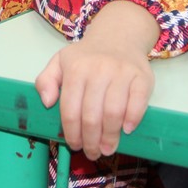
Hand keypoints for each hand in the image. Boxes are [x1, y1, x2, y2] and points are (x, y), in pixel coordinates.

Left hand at [35, 1, 157, 159]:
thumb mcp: (59, 61)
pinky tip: (126, 130)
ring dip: (110, 136)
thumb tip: (47, 102)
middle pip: (92, 116)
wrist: (118, 35)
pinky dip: (132, 119)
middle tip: (92, 152)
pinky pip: (138, 103)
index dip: (71, 133)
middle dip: (90, 141)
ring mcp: (121, 73)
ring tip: (107, 148)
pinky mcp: (141, 77)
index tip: (74, 145)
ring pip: (114, 113)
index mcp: (75, 69)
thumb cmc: (87, 55)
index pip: (70, 109)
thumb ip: (45, 80)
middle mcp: (98, 70)